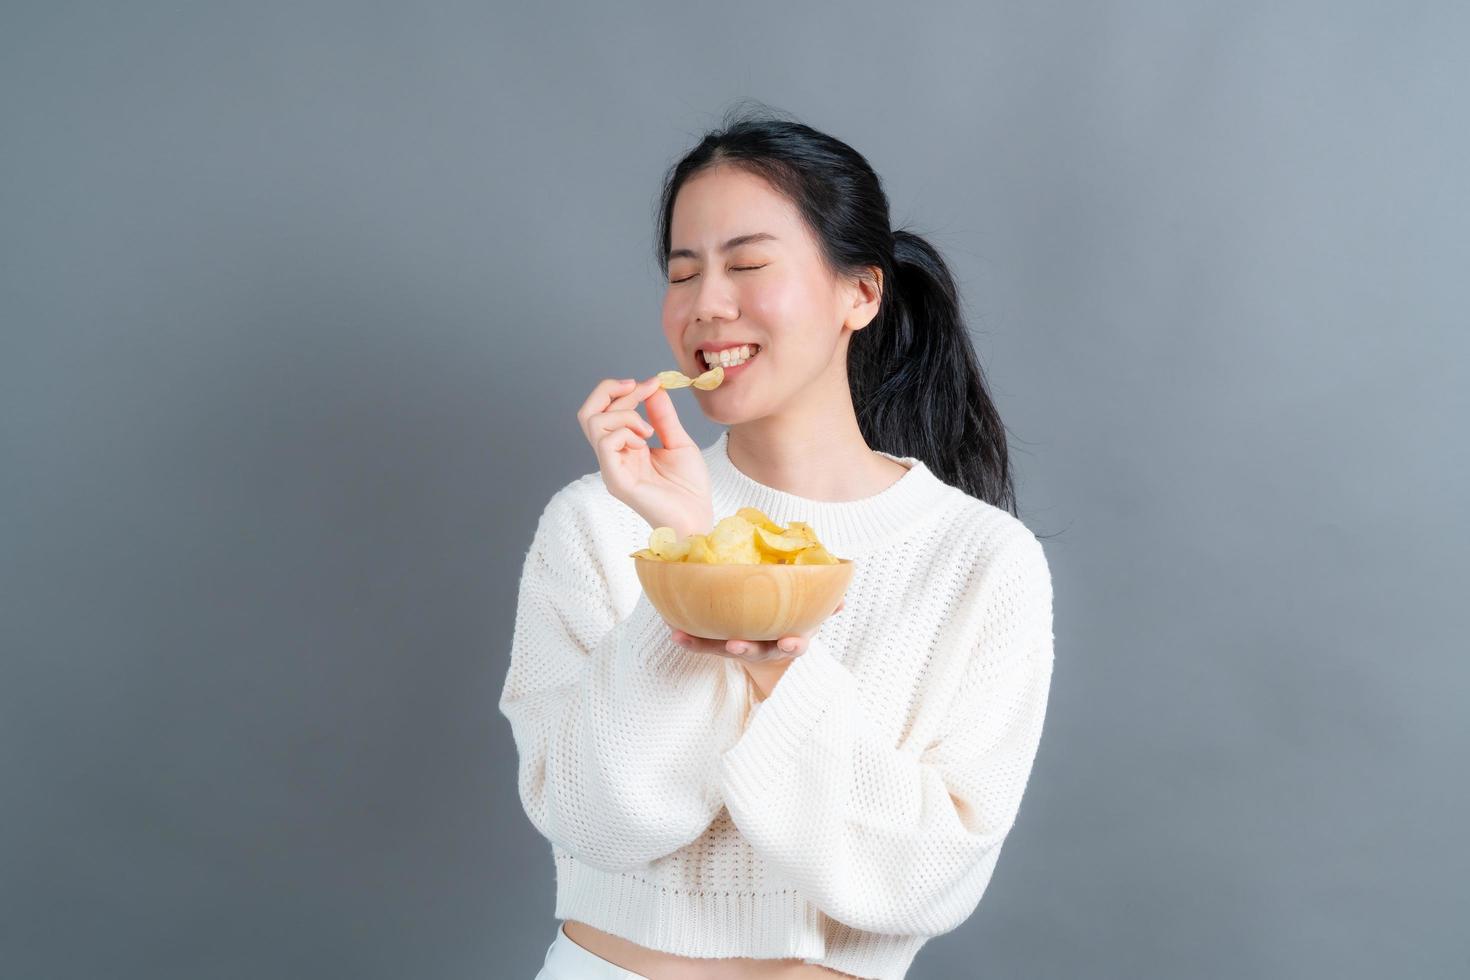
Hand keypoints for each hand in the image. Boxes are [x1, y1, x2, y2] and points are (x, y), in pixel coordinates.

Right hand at [577, 376, 712, 536]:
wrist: (697, 519)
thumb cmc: (689, 489)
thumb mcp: (678, 442)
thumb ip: (663, 416)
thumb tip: (653, 387)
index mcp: (625, 448)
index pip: (607, 410)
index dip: (625, 390)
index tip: (652, 383)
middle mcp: (613, 457)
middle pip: (588, 412)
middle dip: (611, 390)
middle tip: (640, 388)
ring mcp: (611, 468)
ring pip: (593, 423)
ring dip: (624, 414)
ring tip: (648, 430)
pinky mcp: (615, 480)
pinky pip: (605, 443)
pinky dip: (626, 432)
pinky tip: (645, 444)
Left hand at [669, 599, 845, 697]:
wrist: (770, 647)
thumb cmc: (790, 622)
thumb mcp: (810, 616)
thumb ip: (825, 607)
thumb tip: (841, 600)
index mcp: (788, 641)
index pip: (795, 645)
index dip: (794, 644)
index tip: (794, 641)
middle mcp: (762, 649)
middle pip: (756, 652)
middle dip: (746, 649)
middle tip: (736, 645)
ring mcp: (739, 648)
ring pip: (722, 649)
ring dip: (705, 645)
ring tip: (685, 636)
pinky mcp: (718, 646)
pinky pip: (702, 645)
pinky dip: (689, 641)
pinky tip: (674, 632)